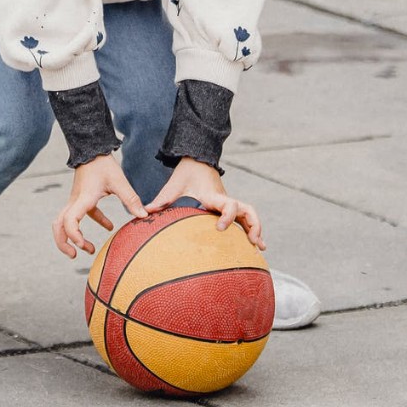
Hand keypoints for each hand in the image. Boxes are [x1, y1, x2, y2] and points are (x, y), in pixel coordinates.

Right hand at [52, 155, 147, 258]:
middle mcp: (75, 201)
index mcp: (82, 199)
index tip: (83, 245)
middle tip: (75, 255)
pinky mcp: (81, 199)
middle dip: (63, 243)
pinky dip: (89, 224)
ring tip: (85, 249)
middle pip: (58, 226)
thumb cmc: (104, 164)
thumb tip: (144, 216)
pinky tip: (109, 227)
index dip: (74, 235)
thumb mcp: (119, 182)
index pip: (69, 220)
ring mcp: (76, 201)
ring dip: (70, 237)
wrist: (92, 148)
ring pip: (63, 223)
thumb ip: (131, 199)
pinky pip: (79, 216)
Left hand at [147, 158, 264, 249]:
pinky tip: (253, 243)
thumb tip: (145, 212)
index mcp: (214, 195)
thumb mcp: (174, 185)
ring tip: (260, 248)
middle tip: (252, 242)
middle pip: (248, 211)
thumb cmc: (186, 173)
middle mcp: (225, 199)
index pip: (228, 205)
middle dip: (253, 226)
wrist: (197, 159)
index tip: (220, 228)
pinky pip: (243, 217)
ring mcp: (229, 202)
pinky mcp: (228, 205)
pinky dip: (250, 228)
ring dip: (256, 229)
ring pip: (249, 214)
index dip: (227, 216)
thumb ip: (162, 200)